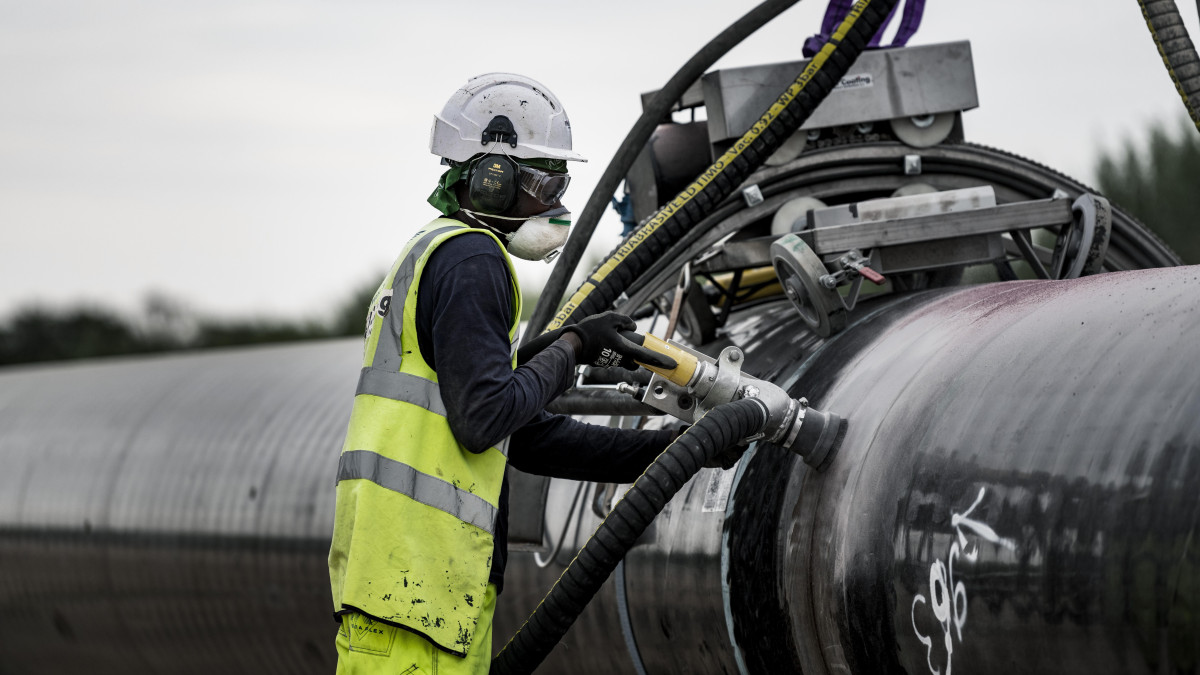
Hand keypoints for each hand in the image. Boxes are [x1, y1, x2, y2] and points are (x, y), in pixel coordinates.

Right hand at [561, 311, 677, 370]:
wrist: (570, 343)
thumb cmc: (589, 332)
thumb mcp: (609, 318)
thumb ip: (625, 321)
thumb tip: (633, 326)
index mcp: (624, 349)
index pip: (647, 356)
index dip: (661, 360)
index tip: (673, 365)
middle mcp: (620, 358)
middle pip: (636, 359)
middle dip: (638, 354)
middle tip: (632, 344)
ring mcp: (612, 361)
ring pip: (625, 357)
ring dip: (623, 348)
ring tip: (609, 335)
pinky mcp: (604, 361)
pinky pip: (614, 355)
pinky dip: (613, 347)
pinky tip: (601, 338)